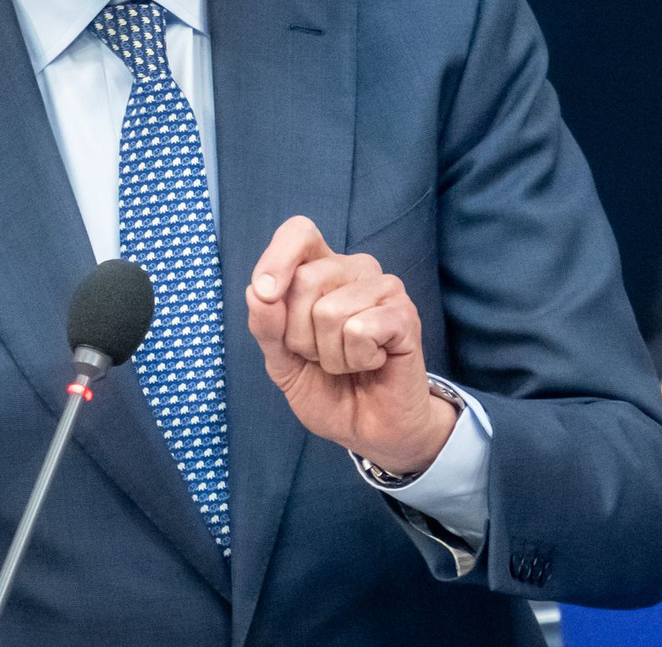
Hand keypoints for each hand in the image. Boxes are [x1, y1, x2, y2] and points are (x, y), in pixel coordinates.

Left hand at [245, 216, 457, 474]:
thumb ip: (266, 326)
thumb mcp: (280, 360)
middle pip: (304, 280)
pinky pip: (360, 330)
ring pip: (329, 310)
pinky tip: (371, 363)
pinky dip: (355, 358)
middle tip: (320, 355)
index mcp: (320, 268)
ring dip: (329, 354)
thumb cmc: (325, 386)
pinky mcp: (404, 315)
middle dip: (299, 334)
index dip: (277, 258)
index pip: (298, 232)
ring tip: (347, 362)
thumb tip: (257, 292)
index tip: (265, 293)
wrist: (368, 429)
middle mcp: (353, 269)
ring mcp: (383, 288)